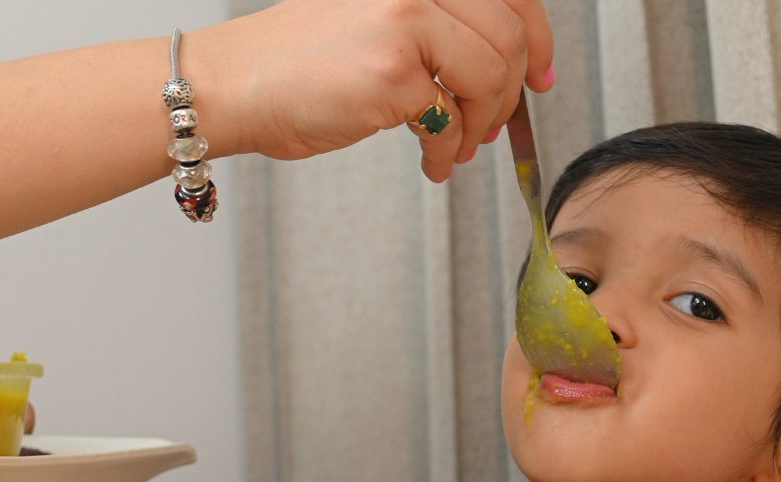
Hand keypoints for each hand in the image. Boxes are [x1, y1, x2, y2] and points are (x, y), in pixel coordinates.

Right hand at [195, 0, 554, 181]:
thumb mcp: (378, 20)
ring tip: (455, 148)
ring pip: (490, 77)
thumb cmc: (302, 62)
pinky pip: (450, 121)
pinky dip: (448, 153)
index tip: (541, 76)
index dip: (538, 36)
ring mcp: (404, 18)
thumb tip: (503, 67)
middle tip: (488, 128)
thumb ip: (437, 29)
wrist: (239, 84)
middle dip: (508, 96)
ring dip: (481, 127)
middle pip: (509, 37)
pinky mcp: (392, 70)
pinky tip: (432, 162)